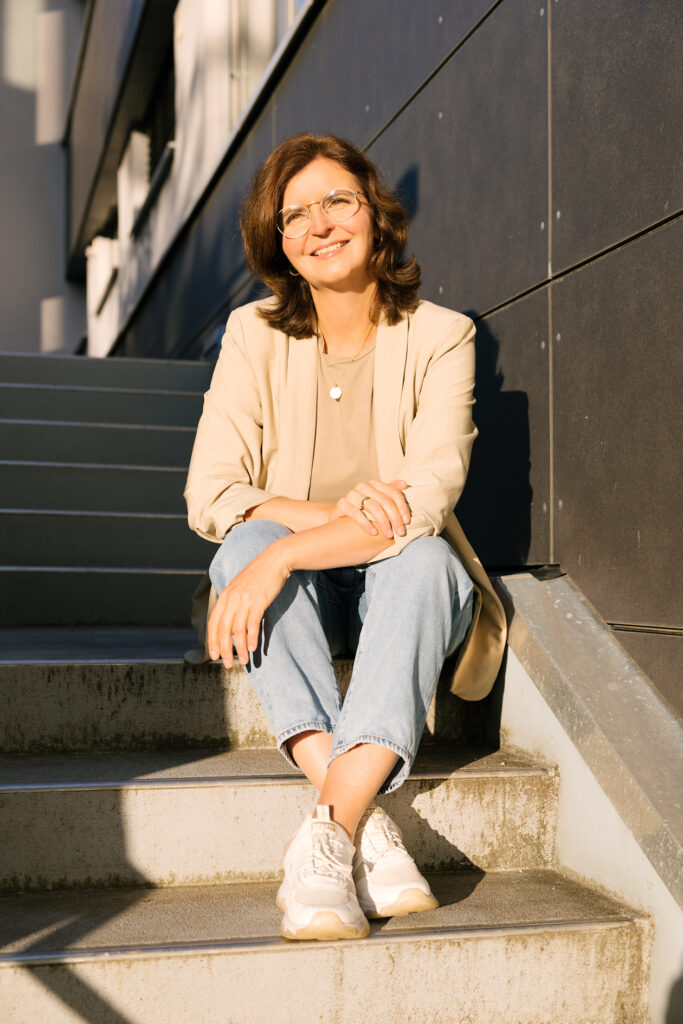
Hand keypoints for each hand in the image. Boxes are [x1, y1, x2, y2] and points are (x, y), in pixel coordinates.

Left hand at [207, 546, 290, 665]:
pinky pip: (252, 623)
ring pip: (237, 629)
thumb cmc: (258, 576)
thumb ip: (232, 602)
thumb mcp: (239, 587)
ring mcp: (245, 599)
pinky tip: (252, 648)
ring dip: (239, 648)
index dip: (212, 641)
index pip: (213, 623)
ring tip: (244, 660)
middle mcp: (231, 598)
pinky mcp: (259, 600)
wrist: (274, 560)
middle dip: (224, 649)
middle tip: (227, 664)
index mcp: (225, 596)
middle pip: (223, 629)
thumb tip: (228, 622)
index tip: (214, 655)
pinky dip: (251, 637)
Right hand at [328, 478, 411, 538]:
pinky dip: (366, 524)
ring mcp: (352, 494)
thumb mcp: (378, 502)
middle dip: (395, 518)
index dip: (402, 507)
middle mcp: (363, 486)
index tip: (407, 522)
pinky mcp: (342, 504)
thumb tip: (404, 484)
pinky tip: (373, 533)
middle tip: (400, 533)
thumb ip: (390, 493)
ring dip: (383, 522)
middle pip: (384, 501)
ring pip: (372, 506)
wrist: (340, 516)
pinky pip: (356, 513)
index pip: (393, 492)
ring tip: (389, 535)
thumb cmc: (363, 510)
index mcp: (375, 484)